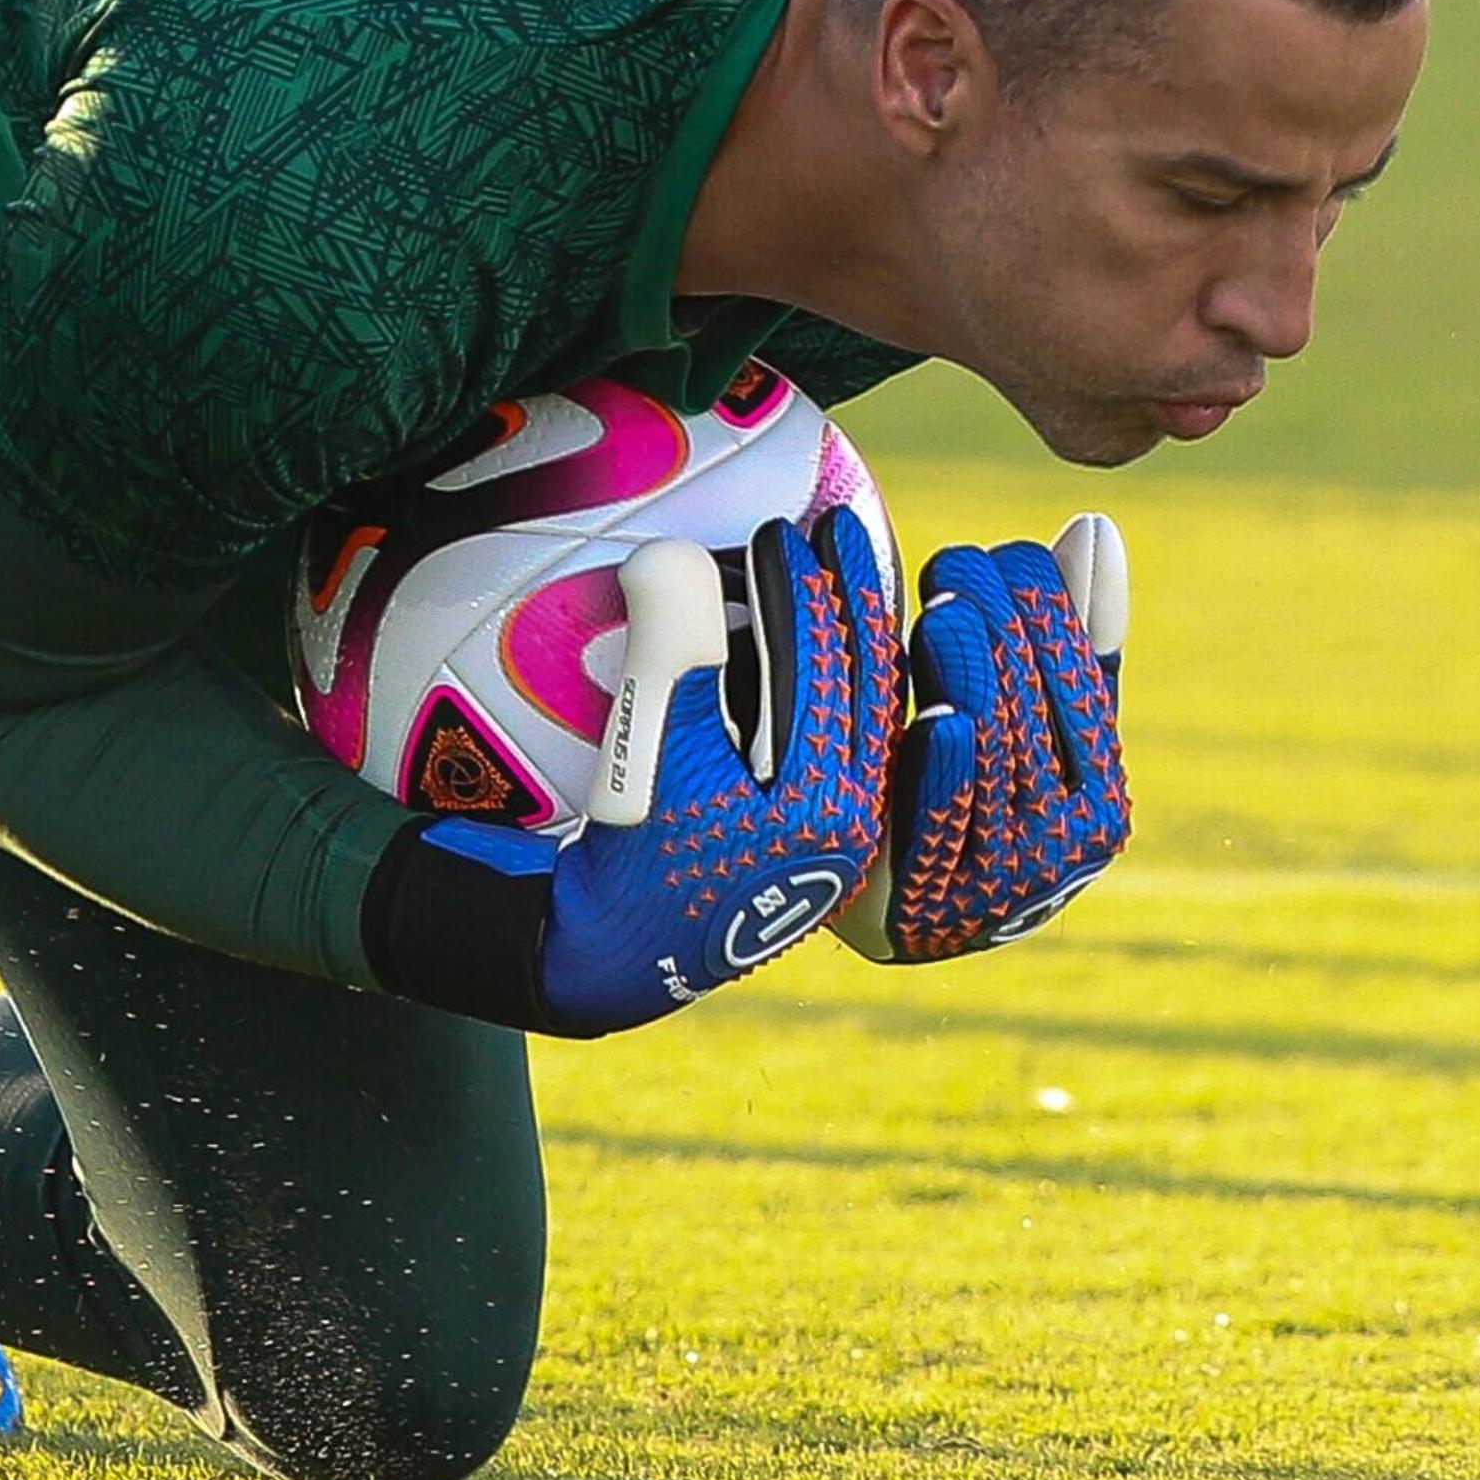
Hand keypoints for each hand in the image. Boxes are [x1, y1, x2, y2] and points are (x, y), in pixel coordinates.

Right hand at [404, 508, 901, 1033]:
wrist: (615, 952)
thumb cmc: (629, 850)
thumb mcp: (649, 743)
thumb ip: (669, 646)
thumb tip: (672, 552)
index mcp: (825, 804)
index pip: (827, 668)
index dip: (809, 587)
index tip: (789, 527)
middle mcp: (853, 822)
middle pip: (865, 686)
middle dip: (850, 599)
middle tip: (837, 527)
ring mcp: (839, 835)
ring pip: (862, 716)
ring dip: (852, 640)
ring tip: (839, 573)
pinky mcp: (813, 838)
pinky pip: (841, 743)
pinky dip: (834, 687)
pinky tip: (820, 648)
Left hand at [855, 512, 1130, 961]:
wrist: (870, 906)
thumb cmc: (954, 785)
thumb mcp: (1011, 714)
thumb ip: (1057, 639)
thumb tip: (1096, 530)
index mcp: (1100, 807)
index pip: (1084, 696)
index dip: (1050, 619)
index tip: (1009, 555)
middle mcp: (1062, 855)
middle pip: (1035, 719)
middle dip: (1002, 630)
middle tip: (957, 563)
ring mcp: (995, 886)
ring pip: (993, 756)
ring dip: (971, 674)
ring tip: (940, 605)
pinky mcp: (921, 905)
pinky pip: (941, 820)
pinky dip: (946, 764)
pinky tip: (939, 711)